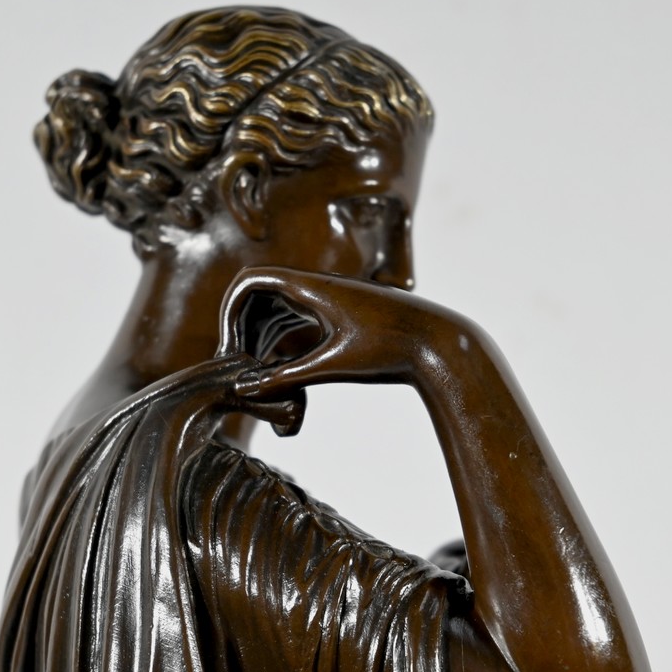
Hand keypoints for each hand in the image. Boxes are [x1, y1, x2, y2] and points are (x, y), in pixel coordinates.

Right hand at [218, 266, 453, 397]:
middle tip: (237, 368)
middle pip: (259, 298)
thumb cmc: (393, 349)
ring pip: (278, 315)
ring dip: (261, 341)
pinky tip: (280, 377)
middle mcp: (318, 289)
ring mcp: (329, 304)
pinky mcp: (341, 320)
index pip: (251, 281)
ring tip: (255, 378)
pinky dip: (283, 347)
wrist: (441, 344)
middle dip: (242, 330)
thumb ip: (288, 377)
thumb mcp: (335, 366)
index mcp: (313, 288)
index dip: (231, 310)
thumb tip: (246, 391)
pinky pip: (299, 326)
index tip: (230, 347)